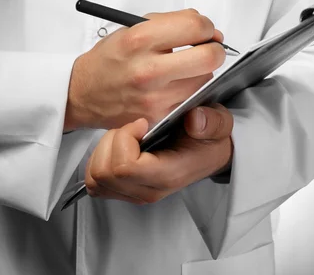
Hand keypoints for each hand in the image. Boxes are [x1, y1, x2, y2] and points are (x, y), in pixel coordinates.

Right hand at [64, 9, 225, 130]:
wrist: (83, 93)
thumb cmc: (110, 58)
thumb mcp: (132, 28)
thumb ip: (171, 23)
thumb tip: (207, 29)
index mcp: (140, 39)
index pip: (196, 27)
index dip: (206, 26)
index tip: (204, 30)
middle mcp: (149, 70)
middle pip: (209, 58)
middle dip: (214, 50)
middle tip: (207, 48)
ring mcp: (155, 97)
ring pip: (204, 80)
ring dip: (201, 72)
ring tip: (183, 68)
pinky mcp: (158, 116)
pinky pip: (191, 99)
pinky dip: (189, 90)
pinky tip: (175, 85)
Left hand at [85, 104, 233, 204]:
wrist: (210, 154)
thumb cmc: (209, 139)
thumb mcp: (219, 124)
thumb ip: (211, 122)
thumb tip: (195, 119)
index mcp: (168, 174)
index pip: (125, 167)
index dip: (125, 139)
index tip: (142, 123)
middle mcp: (149, 190)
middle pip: (104, 173)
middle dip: (112, 142)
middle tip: (133, 128)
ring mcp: (135, 194)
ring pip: (94, 178)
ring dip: (104, 151)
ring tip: (127, 137)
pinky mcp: (124, 191)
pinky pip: (94, 181)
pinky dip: (100, 160)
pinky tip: (120, 147)